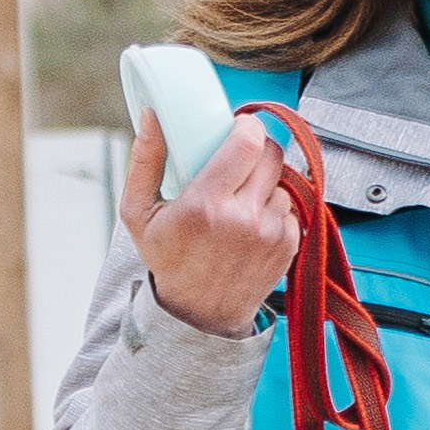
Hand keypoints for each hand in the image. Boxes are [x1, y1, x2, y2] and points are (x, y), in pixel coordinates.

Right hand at [122, 106, 298, 337]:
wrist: (199, 313)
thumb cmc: (167, 259)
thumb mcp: (139, 212)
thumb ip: (145, 160)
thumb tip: (152, 115)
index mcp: (206, 204)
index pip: (248, 143)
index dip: (247, 127)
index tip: (238, 128)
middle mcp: (244, 219)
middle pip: (272, 155)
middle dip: (257, 148)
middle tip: (240, 157)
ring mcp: (270, 234)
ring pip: (283, 180)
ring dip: (266, 180)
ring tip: (242, 195)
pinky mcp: (288, 246)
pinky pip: (290, 207)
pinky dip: (274, 206)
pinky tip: (252, 220)